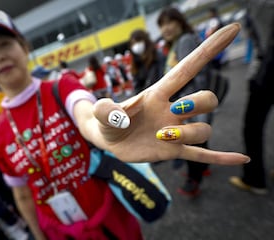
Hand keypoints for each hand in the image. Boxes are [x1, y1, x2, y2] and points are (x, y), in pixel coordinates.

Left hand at [92, 23, 248, 164]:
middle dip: (198, 103)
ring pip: (202, 130)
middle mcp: (172, 110)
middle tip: (175, 110)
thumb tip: (117, 115)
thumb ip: (105, 110)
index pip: (187, 68)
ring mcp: (175, 131)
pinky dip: (220, 157)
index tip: (229, 30)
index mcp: (158, 94)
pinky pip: (201, 155)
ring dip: (187, 134)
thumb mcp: (103, 113)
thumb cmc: (109, 119)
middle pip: (205, 99)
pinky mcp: (173, 151)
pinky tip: (241, 159)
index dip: (207, 50)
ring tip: (162, 137)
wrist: (110, 139)